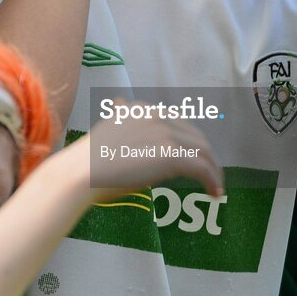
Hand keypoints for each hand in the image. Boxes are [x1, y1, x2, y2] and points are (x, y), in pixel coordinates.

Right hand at [84, 113, 223, 200]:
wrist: (80, 173)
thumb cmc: (88, 160)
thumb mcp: (106, 129)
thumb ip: (120, 118)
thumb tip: (118, 102)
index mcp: (141, 109)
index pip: (177, 124)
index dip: (190, 142)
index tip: (194, 158)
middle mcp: (156, 116)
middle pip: (194, 135)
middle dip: (206, 156)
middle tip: (211, 174)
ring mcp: (165, 133)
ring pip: (202, 151)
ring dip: (214, 170)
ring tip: (216, 187)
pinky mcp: (171, 154)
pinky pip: (201, 167)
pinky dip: (212, 180)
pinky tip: (214, 193)